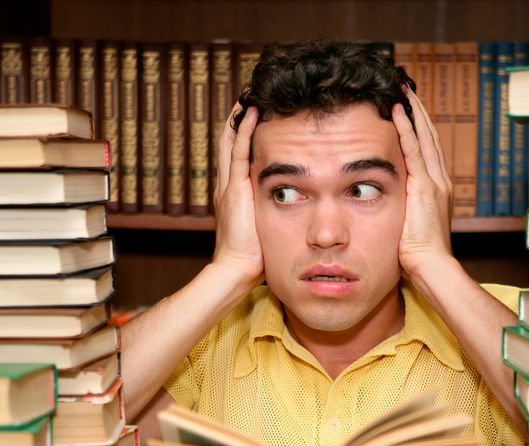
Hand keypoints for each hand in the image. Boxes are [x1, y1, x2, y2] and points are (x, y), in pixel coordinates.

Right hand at [212, 104, 263, 286]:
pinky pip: (238, 151)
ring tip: (252, 92)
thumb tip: (299, 207)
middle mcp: (229, 184)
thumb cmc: (255, 257)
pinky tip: (254, 111)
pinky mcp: (235, 188)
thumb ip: (277, 213)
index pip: (238, 155)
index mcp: (235, 193)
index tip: (259, 114)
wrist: (236, 270)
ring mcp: (230, 184)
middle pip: (230, 141)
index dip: (245, 133)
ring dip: (242, 116)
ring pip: (232, 140)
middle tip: (252, 94)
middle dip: (240, 118)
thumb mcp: (267, 227)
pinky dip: (245, 130)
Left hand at [392, 88, 453, 279]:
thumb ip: (400, 209)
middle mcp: (439, 180)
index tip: (407, 108)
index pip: (426, 149)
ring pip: (423, 136)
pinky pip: (414, 150)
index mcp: (436, 189)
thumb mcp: (407, 225)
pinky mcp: (425, 186)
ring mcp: (434, 181)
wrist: (431, 267)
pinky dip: (406, 128)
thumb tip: (380, 204)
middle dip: (418, 111)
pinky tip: (398, 110)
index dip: (417, 127)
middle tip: (405, 88)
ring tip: (402, 89)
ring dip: (412, 111)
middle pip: (428, 136)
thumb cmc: (416, 255)